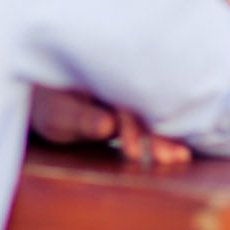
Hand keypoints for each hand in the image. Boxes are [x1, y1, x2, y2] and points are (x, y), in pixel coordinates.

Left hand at [29, 87, 191, 165]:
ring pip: (149, 111)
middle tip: (169, 159)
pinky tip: (180, 151)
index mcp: (100, 70)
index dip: (130, 125)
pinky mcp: (133, 104)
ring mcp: (127, 89)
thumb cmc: (50, 107)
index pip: (122, 95)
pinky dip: (163, 133)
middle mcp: (119, 76)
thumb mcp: (56, 114)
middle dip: (154, 132)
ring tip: (179, 158)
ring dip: (163, 135)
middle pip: (142, 103)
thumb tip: (107, 124)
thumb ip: (80, 118)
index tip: (133, 153)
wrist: (48, 100)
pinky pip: (151, 116)